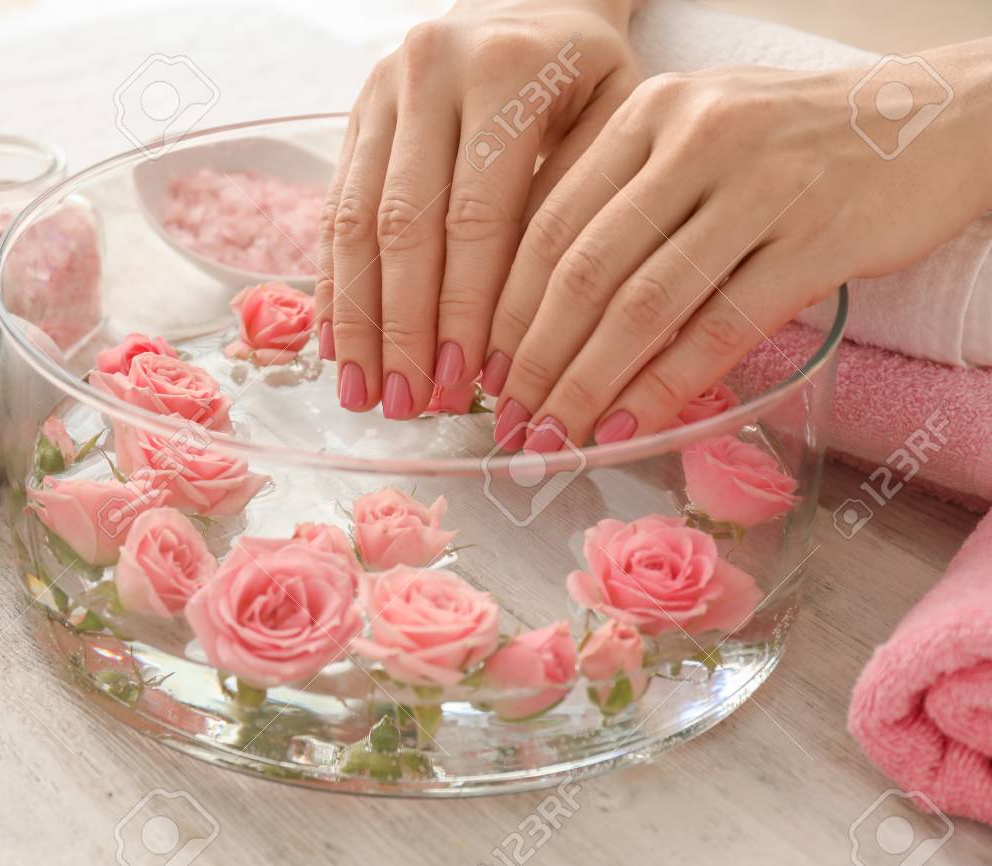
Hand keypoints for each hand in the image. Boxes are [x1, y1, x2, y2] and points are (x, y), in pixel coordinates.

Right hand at [316, 0, 640, 417]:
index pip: (475, 217)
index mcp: (505, 72)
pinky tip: (338, 344)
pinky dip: (334, 283)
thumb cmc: (588, 76)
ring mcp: (381, 90)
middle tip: (407, 406)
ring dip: (358, 319)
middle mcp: (430, 72)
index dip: (463, 310)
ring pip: (355, 222)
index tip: (463, 384)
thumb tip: (528, 337)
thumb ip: (573, 209)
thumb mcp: (615, 120)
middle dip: (403, 329)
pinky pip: (334, 209)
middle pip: (403, 227)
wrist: (534, 0)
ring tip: (363, 392)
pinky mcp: (355, 113)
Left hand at [487, 51, 991, 450]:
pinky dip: (667, 386)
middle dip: (535, 359)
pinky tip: (631, 425)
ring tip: (556, 437)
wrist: (930, 118)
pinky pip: (720, 328)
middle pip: (586, 269)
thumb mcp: (696, 139)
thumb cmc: (792, 142)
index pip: (552, 222)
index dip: (507, 306)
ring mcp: (760, 187)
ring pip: (645, 305)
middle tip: (508, 421)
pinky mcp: (818, 238)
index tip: (483, 368)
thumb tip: (541, 310)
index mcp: (649, 112)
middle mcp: (695, 139)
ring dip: (588, 384)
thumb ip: (624, 198)